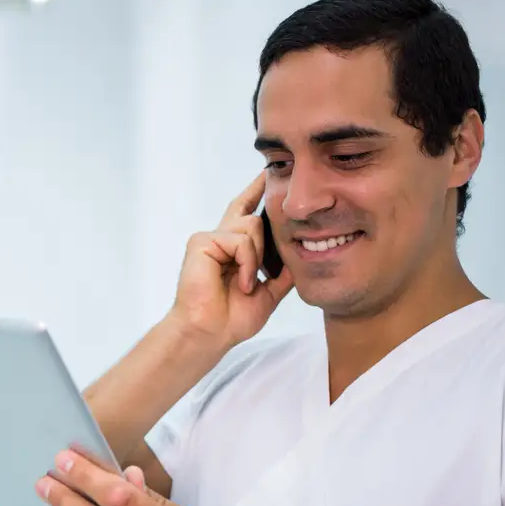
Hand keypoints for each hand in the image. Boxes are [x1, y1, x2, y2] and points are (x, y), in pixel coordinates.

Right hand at [170, 170, 294, 346]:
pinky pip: (239, 240)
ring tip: (247, 284)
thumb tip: (302, 254)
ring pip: (251, 226)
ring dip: (257, 258)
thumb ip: (283, 273)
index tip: (267, 172)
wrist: (210, 333)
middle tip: (259, 257)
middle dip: (262, 220)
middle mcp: (220, 238)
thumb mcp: (269, 293)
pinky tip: (241, 282)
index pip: (246, 211)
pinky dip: (246, 263)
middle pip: (249, 211)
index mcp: (233, 249)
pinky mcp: (202, 241)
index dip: (255, 191)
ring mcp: (210, 238)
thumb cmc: (232, 319)